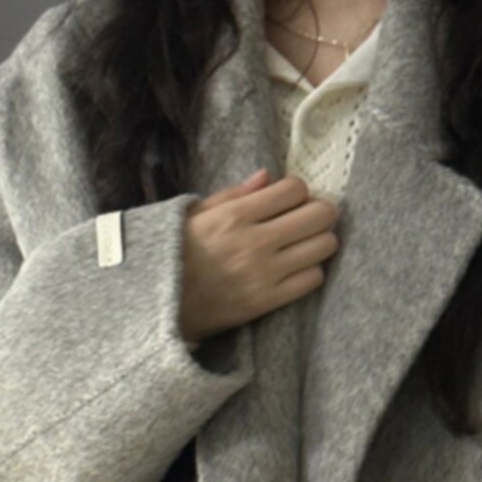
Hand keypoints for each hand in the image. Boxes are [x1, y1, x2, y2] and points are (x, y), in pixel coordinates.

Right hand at [179, 170, 339, 343]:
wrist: (157, 304)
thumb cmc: (173, 253)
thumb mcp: (193, 214)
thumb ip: (233, 194)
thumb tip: (267, 176)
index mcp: (234, 215)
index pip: (294, 189)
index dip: (297, 191)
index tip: (290, 199)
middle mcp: (255, 241)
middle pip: (320, 215)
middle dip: (318, 212)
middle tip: (306, 219)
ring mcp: (264, 273)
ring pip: (324, 246)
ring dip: (318, 241)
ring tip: (302, 244)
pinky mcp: (268, 301)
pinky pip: (313, 280)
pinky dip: (310, 271)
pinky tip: (295, 269)